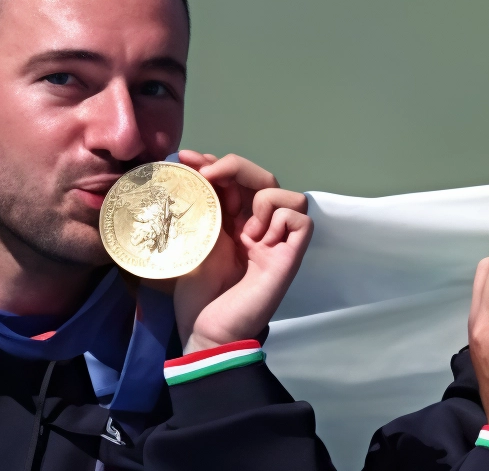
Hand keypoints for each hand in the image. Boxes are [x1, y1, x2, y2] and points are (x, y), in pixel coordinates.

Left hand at [164, 151, 311, 353]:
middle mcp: (257, 227)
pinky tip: (259, 241)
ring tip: (243, 231)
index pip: (236, 178)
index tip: (187, 158)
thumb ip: (199, 206)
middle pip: (264, 177)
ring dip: (263, 200)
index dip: (215, 162)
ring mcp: (276, 242)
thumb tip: (188, 166)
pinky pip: (301, 220)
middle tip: (209, 176)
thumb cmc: (197, 294)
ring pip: (290, 195)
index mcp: (233, 222)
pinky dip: (280, 221)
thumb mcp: (191, 239)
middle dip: (235, 167)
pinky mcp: (289, 257)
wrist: (207, 330)